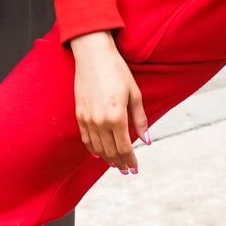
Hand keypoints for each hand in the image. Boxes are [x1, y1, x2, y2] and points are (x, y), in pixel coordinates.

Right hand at [69, 30, 147, 173]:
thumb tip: (146, 140)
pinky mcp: (79, 114)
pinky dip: (93, 149)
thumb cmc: (117, 70)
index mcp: (116, 117)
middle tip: (126, 169)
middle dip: (119, 163)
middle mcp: (100, 121)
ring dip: (107, 158)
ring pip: (97, 148)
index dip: (130, 160)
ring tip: (115, 164)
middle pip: (110, 151)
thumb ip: (140, 119)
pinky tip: (98, 153)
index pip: (124, 148)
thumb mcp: (135, 93)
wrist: (93, 55)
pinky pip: (86, 138)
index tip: (135, 168)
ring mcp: (87, 119)